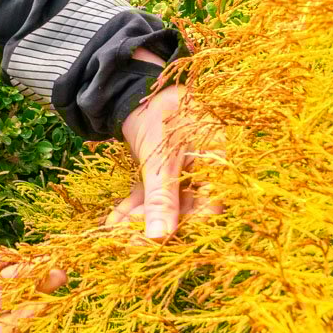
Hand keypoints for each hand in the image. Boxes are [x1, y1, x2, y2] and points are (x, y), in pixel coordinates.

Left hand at [104, 49, 223, 239]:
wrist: (138, 83)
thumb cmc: (162, 112)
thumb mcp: (161, 157)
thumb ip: (162, 198)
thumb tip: (160, 239)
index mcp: (219, 163)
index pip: (212, 207)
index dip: (190, 229)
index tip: (163, 246)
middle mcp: (205, 171)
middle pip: (185, 210)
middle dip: (157, 228)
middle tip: (131, 248)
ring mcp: (183, 172)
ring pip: (163, 205)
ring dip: (140, 222)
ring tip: (115, 239)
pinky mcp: (163, 172)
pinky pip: (150, 195)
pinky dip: (133, 208)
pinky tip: (113, 224)